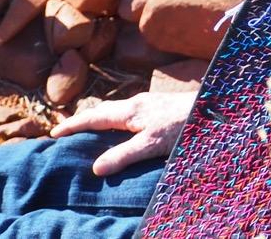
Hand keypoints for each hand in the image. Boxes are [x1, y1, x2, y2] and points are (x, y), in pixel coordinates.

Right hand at [50, 90, 196, 175]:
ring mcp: (151, 103)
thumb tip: (95, 168)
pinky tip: (127, 131)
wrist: (217, 106)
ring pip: (119, 112)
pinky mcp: (163, 107)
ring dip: (103, 121)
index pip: (94, 117)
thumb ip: (124, 155)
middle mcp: (138, 103)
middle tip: (68, 133)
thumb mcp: (152, 143)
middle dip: (85, 121)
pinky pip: (132, 114)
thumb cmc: (184, 124)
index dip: (73, 125)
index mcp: (130, 110)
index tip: (53, 133)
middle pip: (104, 111)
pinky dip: (120, 122)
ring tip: (93, 133)